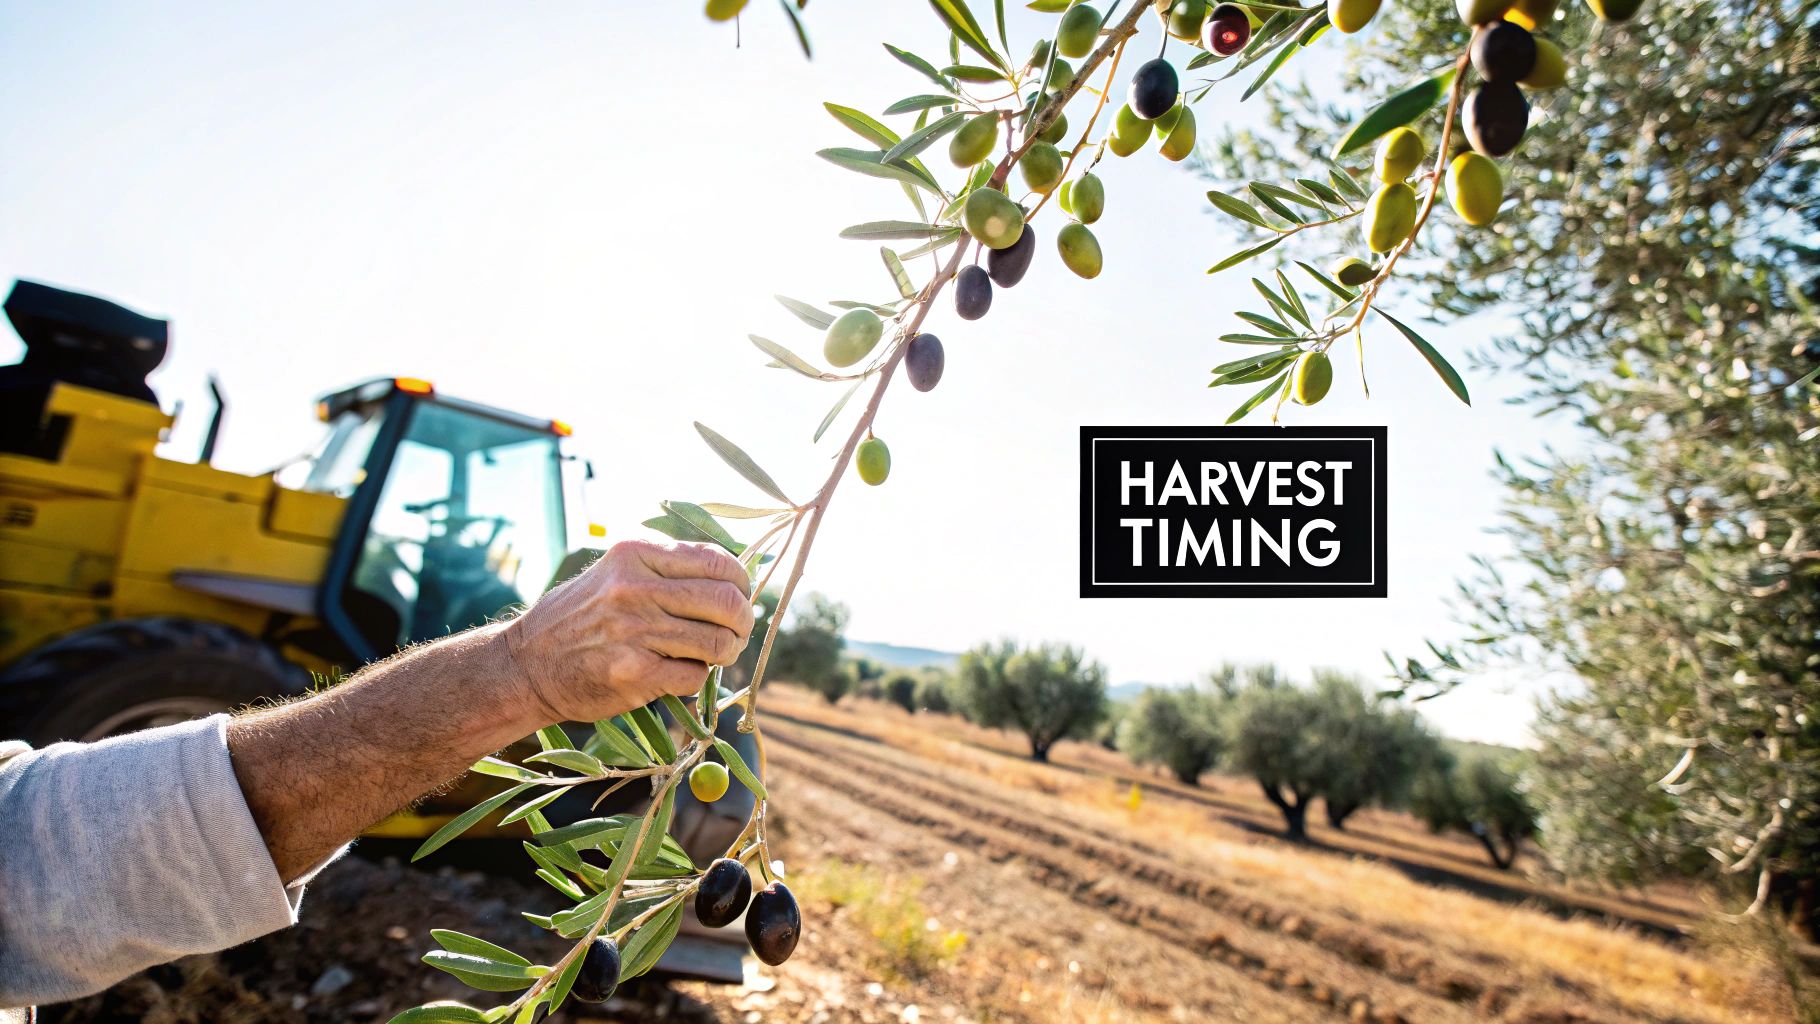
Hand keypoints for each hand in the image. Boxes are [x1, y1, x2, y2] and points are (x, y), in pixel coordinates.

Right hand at [502, 540, 755, 724]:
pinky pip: (695, 676)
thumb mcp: (614, 573)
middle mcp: (635, 589)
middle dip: (743, 620)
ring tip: (714, 654)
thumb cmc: (579, 618)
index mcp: (635, 555)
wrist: (525, 666)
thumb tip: (734, 577)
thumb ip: (666, 569)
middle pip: (727, 601)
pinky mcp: (635, 673)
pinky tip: (678, 673)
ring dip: (726, 652)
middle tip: (738, 631)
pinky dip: (696, 678)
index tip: (742, 595)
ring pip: (719, 642)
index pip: (717, 561)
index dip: (742, 582)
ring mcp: (635, 632)